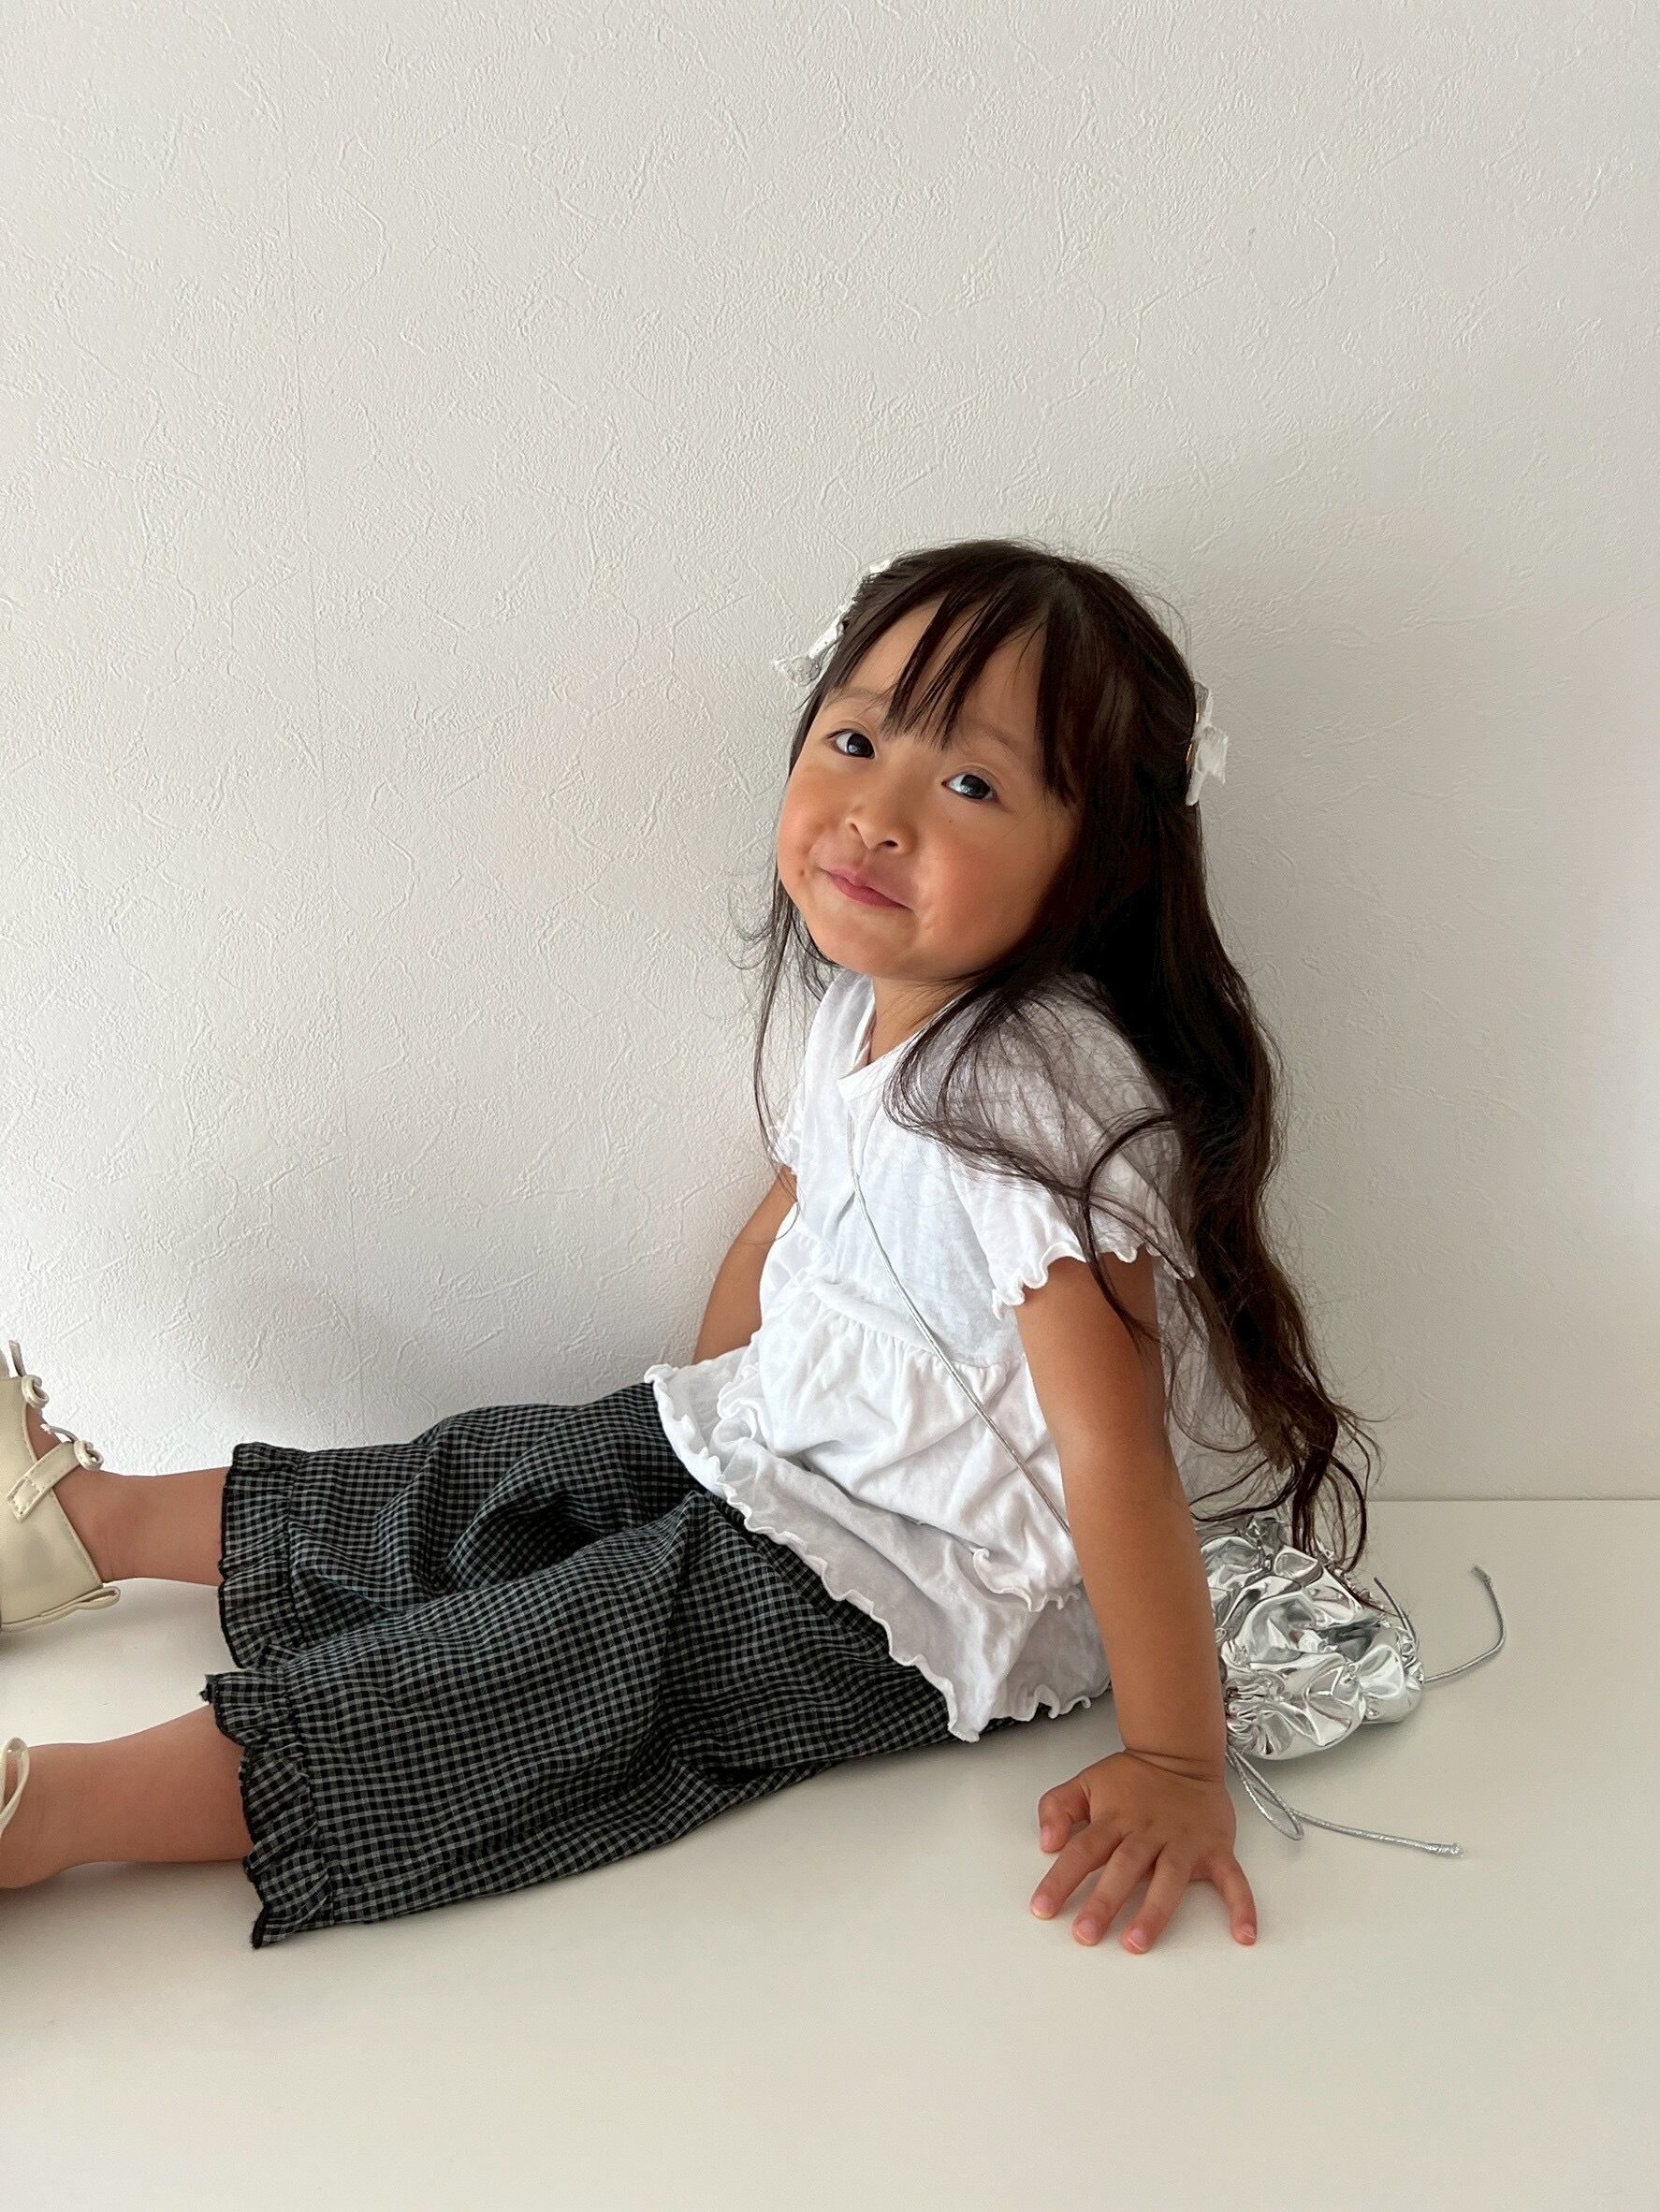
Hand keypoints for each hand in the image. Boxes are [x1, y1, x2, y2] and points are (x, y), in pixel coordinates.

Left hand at [1029, 1749, 1257, 1952]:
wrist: (1180, 1754)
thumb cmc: (1132, 1779)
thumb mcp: (1086, 1782)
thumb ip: (1058, 1807)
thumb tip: (1046, 1842)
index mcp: (1114, 1820)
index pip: (1082, 1851)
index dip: (1060, 1879)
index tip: (1043, 1909)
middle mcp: (1148, 1833)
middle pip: (1123, 1868)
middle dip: (1104, 1902)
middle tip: (1086, 1934)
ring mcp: (1184, 1843)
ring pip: (1169, 1879)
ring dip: (1154, 1912)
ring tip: (1137, 1943)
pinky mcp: (1216, 1849)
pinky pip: (1233, 1880)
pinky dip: (1241, 1906)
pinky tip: (1243, 1935)